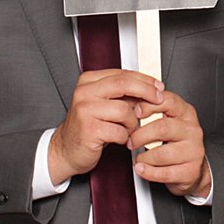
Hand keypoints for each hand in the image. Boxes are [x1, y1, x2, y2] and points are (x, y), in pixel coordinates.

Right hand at [49, 70, 163, 182]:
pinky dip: (124, 136)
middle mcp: (84, 92)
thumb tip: (150, 88)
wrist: (65, 150)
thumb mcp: (102, 103)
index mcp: (88, 81)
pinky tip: (118, 138)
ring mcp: (85, 110)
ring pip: (125, 110)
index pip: (122, 74)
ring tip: (127, 129)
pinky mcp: (89, 130)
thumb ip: (121, 94)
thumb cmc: (87, 127)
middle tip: (158, 99)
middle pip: (124, 84)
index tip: (158, 87)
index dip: (144, 79)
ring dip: (133, 123)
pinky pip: (119, 131)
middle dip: (147, 91)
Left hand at [130, 89, 209, 196]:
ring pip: (162, 154)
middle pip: (162, 128)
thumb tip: (130, 103)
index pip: (168, 101)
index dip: (148, 105)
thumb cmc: (176, 141)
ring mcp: (193, 151)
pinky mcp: (190, 171)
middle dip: (140, 135)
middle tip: (130, 141)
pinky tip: (141, 169)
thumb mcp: (169, 120)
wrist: (193, 168)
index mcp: (186, 113)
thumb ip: (153, 110)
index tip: (134, 113)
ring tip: (137, 159)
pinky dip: (148, 172)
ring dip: (144, 157)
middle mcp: (192, 130)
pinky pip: (165, 173)